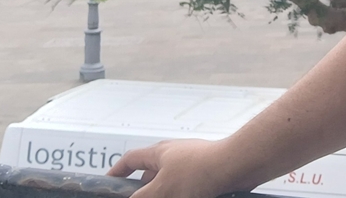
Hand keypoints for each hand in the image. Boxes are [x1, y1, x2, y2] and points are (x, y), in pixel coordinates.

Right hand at [107, 137, 242, 197]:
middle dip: (144, 191)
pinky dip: (181, 194)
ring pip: (171, 184)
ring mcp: (192, 163)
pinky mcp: (207, 173)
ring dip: (165, 194)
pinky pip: (188, 186)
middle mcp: (174, 155)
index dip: (117, 172)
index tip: (108, 183)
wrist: (236, 166)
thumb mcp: (161, 189)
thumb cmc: (197, 172)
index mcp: (159, 153)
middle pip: (151, 175)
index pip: (131, 160)